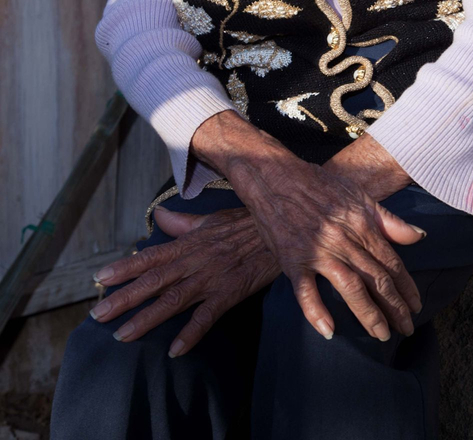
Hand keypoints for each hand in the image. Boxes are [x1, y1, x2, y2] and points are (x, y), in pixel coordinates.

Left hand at [90, 206, 279, 356]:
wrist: (281, 231)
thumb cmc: (247, 224)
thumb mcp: (213, 219)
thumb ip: (184, 223)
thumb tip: (160, 216)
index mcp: (189, 243)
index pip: (151, 257)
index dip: (125, 268)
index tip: (100, 279)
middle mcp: (195, 261)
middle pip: (154, 281)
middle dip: (124, 298)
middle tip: (98, 314)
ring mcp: (211, 277)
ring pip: (173, 300)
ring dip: (147, 318)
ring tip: (123, 335)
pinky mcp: (230, 292)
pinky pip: (208, 315)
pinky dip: (192, 332)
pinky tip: (176, 349)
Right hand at [231, 154, 425, 342]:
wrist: (276, 177)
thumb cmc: (318, 184)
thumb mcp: (359, 195)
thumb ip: (388, 220)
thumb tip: (419, 236)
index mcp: (362, 225)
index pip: (391, 262)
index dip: (406, 287)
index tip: (416, 306)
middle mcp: (344, 240)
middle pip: (376, 278)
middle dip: (395, 307)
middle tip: (406, 330)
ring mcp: (318, 251)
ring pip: (350, 287)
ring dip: (368, 314)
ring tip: (380, 335)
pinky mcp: (293, 259)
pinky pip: (305, 290)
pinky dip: (316, 311)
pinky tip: (329, 331)